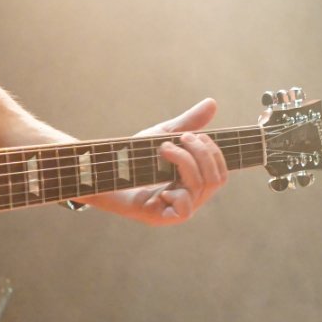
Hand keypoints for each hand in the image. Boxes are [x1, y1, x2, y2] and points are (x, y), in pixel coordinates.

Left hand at [86, 97, 228, 225]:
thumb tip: (213, 103)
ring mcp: (176, 211)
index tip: (192, 135)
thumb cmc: (132, 157)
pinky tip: (160, 185)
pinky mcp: (160, 219)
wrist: (100, 171)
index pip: (221, 173)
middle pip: (216, 179)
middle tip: (181, 138)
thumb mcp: (162, 136)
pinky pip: (185, 210)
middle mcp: (189, 198)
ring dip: (184, 161)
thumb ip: (188, 123)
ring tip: (163, 148)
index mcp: (192, 182)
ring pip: (200, 187)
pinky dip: (176, 193)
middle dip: (201, 153)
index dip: (213, 153)